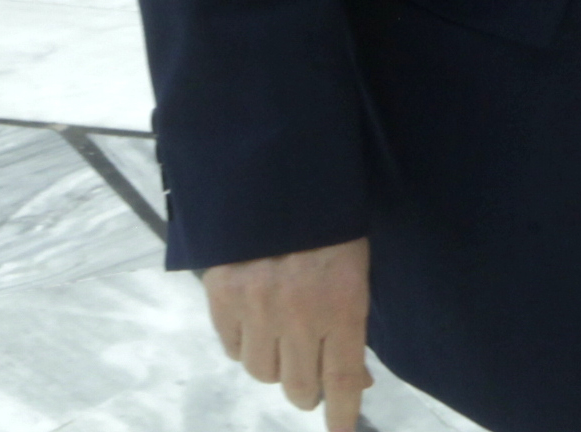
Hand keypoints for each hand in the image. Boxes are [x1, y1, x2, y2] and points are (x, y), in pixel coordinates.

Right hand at [200, 237, 373, 429]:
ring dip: (275, 367)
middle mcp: (299, 314)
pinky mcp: (223, 295)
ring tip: (282, 343)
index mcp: (342, 304)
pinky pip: (233, 348)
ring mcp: (257, 307)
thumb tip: (356, 380)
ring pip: (263, 373)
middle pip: (300, 388)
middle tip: (310, 377)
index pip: (343, 381)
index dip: (342, 414)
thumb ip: (354, 323)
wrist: (277, 172)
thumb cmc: (330, 220)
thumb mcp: (357, 268)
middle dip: (308, 390)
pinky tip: (255, 325)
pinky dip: (245, 345)